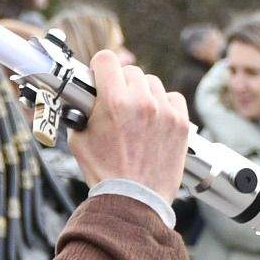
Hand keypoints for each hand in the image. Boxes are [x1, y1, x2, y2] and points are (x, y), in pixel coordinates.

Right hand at [65, 49, 189, 201]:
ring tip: (136, 115)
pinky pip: (173, 98)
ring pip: (152, 83)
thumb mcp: (78, 138)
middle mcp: (141, 102)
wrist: (133, 200)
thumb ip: (80, 110)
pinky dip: (164, 105)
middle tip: (116, 102)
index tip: (99, 76)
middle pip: (130, 71)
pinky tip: (155, 120)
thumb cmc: (104, 172)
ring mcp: (164, 112)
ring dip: (142, 94)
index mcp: (114, 102)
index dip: (100, 67)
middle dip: (121, 84)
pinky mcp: (180, 123)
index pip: (107, 59)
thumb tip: (82, 95)